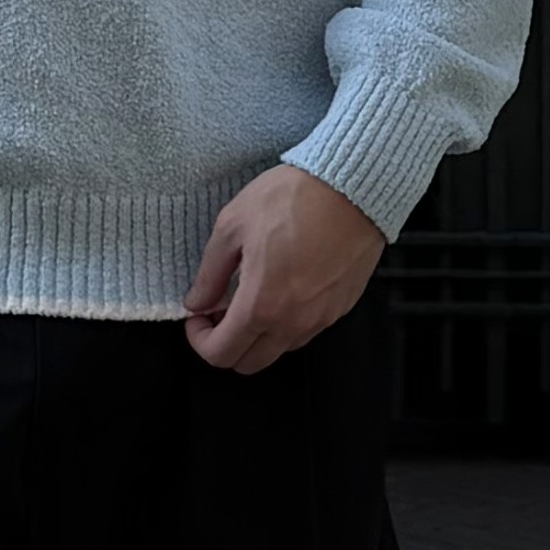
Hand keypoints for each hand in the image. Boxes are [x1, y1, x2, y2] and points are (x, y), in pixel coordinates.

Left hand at [184, 164, 384, 375]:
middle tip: (220, 309)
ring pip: (278, 350)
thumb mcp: (233, 225)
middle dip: (226, 343)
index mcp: (260, 306)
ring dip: (257, 335)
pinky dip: (286, 323)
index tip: (198, 315)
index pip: (220, 354)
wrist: (352, 185)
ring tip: (252, 297)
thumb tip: (197, 303)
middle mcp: (292, 323)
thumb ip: (210, 273)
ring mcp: (321, 319)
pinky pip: (306, 332)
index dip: (200, 340)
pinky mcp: (341, 308)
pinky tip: (282, 288)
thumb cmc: (291, 199)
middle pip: (249, 363)